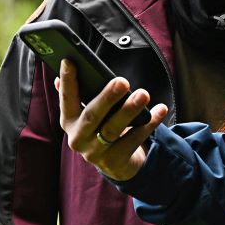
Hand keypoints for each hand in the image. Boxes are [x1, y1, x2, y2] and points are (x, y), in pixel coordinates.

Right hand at [55, 60, 168, 181]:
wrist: (116, 163)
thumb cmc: (102, 128)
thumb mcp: (89, 113)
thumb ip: (79, 94)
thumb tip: (66, 67)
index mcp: (69, 121)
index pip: (66, 99)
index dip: (67, 81)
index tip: (69, 61)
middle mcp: (78, 138)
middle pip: (92, 116)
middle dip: (107, 97)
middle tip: (122, 81)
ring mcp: (95, 153)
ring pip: (112, 130)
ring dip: (129, 110)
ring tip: (144, 94)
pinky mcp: (114, 163)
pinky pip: (133, 141)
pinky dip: (148, 124)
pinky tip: (159, 110)